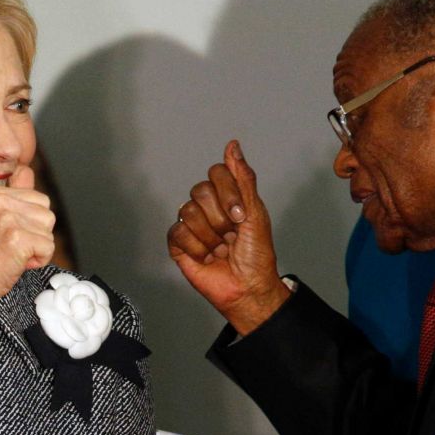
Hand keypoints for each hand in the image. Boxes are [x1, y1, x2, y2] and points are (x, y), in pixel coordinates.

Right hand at [0, 165, 56, 304]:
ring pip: (49, 232)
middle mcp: (2, 201)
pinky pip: (48, 248)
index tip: (12, 236)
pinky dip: (39, 260)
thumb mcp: (1, 220)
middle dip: (38, 235)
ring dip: (38, 249)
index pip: (41, 201)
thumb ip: (17, 198)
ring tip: (15, 254)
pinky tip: (18, 263)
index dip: (33, 224)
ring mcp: (9, 218)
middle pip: (48, 215)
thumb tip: (27, 170)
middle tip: (14, 247)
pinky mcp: (17, 238)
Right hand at [167, 140, 291, 334]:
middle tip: (231, 236)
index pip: (217, 172)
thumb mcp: (256, 213)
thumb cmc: (256, 255)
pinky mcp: (178, 244)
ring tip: (220, 250)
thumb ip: (243, 178)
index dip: (227, 193)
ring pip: (188, 211)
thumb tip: (233, 145)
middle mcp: (208, 207)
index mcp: (228, 197)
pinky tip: (207, 258)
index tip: (241, 215)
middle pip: (200, 191)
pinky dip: (196, 248)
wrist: (247, 288)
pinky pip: (177, 232)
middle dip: (220, 218)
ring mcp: (192, 225)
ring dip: (210, 236)